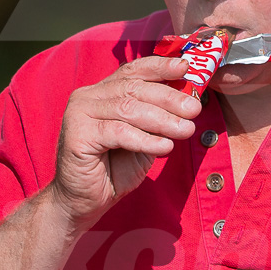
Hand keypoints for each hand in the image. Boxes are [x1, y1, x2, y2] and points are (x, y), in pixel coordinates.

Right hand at [49, 56, 202, 225]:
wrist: (83, 202)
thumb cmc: (112, 171)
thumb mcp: (142, 139)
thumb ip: (157, 119)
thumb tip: (188, 102)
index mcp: (102, 92)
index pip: (132, 71)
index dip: (160, 67)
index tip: (185, 68)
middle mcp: (88, 97)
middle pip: (133, 88)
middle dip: (168, 98)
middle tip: (194, 109)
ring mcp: (79, 113)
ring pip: (128, 108)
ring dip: (162, 120)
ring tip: (185, 130)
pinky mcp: (77, 134)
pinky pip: (118, 132)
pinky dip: (145, 140)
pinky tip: (164, 147)